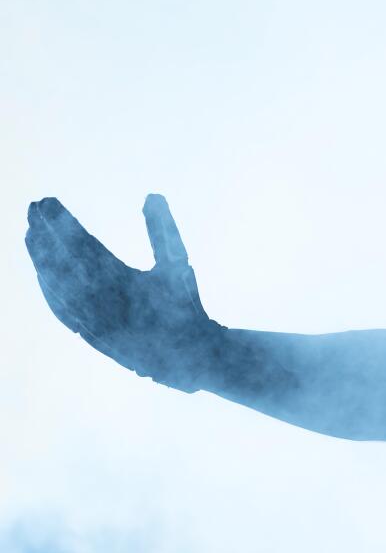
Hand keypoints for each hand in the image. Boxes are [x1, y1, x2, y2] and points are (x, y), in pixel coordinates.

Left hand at [25, 195, 224, 390]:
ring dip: (38, 255)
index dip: (60, 221)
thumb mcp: (177, 264)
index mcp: (120, 280)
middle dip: (43, 232)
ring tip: (31, 232)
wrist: (186, 356)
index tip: (47, 201)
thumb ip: (163, 230)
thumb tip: (152, 196)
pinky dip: (46, 284)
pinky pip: (57, 304)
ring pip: (52, 282)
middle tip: (34, 208)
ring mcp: (87, 317)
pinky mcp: (85, 331)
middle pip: (59, 258)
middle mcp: (98, 300)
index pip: (79, 242)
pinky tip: (41, 271)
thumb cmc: (184, 306)